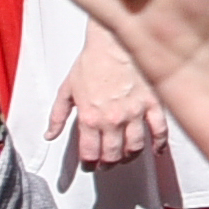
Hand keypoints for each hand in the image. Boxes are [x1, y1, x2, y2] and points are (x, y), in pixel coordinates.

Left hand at [44, 29, 167, 177]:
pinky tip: (156, 150)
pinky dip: (158, 144)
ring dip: (129, 156)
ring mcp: (134, 113)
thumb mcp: (66, 90)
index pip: (89, 152)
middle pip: (112, 154)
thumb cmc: (91, 63)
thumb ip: (57, 116)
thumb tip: (50, 135)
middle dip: (108, 163)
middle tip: (107, 163)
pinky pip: (159, 130)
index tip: (90, 165)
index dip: (89, 163)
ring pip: (134, 147)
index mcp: (89, 117)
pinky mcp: (152, 104)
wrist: (113, 43)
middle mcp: (112, 120)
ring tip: (125, 156)